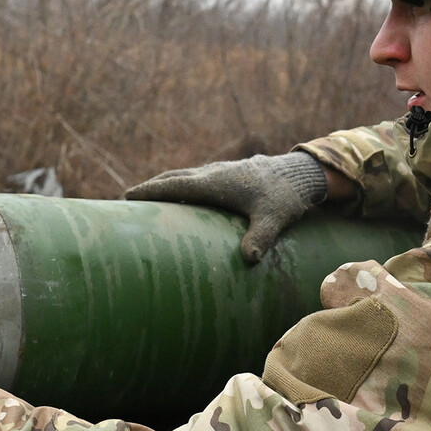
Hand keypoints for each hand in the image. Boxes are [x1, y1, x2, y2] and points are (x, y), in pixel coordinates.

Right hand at [124, 152, 327, 263]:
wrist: (302, 173)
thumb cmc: (285, 197)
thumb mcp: (273, 220)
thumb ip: (260, 238)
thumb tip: (249, 259)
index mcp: (215, 182)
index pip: (174, 186)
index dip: (150, 191)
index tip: (128, 195)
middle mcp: (214, 173)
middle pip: (174, 177)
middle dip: (152, 186)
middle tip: (130, 198)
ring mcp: (222, 170)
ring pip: (186, 175)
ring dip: (167, 183)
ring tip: (151, 196)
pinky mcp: (230, 172)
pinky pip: (198, 177)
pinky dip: (184, 183)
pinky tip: (186, 194)